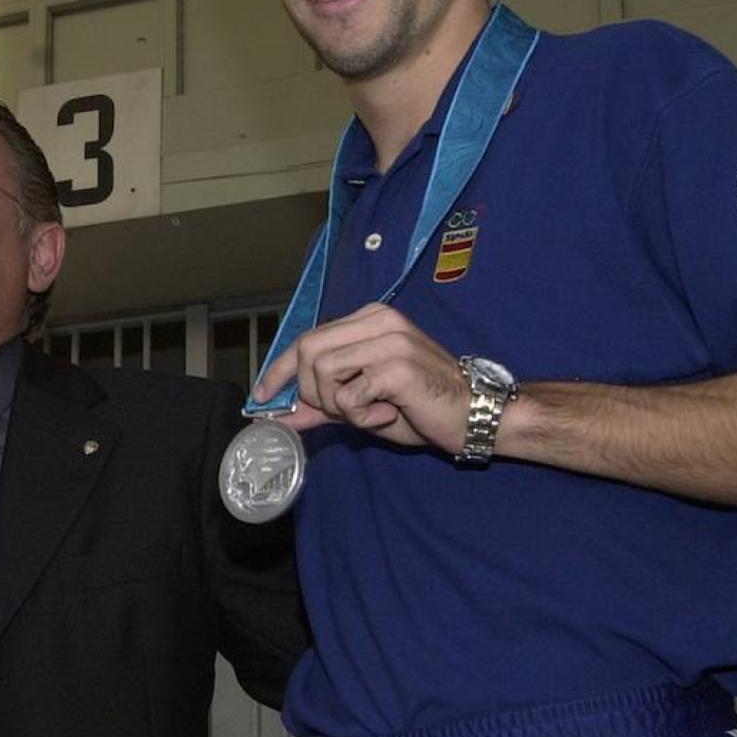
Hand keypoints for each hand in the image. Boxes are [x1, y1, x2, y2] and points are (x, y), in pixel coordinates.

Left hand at [251, 303, 470, 451]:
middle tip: (343, 410)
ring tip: (371, 411)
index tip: (260, 397)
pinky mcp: (396, 366)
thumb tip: (281, 417)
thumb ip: (322, 405)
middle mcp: (378, 320)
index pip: (307, 338)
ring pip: (321, 371)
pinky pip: (348, 396)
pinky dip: (360, 416)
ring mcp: (389, 339)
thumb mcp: (363, 405)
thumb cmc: (422, 406)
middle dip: (311, 391)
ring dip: (338, 404)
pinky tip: (388, 414)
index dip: (278, 370)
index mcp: (369, 319)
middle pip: (307, 351)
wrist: (475, 415)